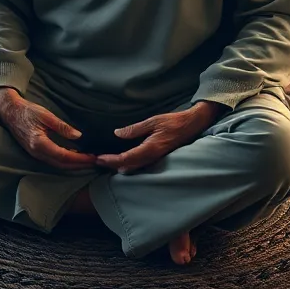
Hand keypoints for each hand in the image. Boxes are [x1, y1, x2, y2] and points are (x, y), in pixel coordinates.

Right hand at [0, 87, 98, 170]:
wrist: (10, 112)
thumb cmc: (27, 111)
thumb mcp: (46, 115)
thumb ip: (62, 127)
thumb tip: (78, 136)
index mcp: (40, 144)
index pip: (64, 156)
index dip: (80, 159)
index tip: (93, 158)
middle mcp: (37, 153)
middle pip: (62, 165)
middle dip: (80, 165)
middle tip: (95, 162)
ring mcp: (35, 154)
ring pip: (58, 165)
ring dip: (74, 165)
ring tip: (88, 161)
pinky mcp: (35, 153)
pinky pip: (53, 161)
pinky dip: (65, 162)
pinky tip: (74, 157)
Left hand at [94, 102, 222, 173]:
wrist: (192, 126)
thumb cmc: (173, 121)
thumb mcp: (153, 121)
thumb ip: (134, 129)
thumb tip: (117, 133)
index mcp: (150, 148)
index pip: (126, 159)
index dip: (111, 160)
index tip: (99, 158)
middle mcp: (152, 157)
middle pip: (127, 166)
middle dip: (112, 165)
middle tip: (97, 161)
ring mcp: (155, 159)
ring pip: (134, 167)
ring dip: (119, 166)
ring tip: (106, 162)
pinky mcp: (157, 157)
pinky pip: (140, 164)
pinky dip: (128, 164)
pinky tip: (122, 160)